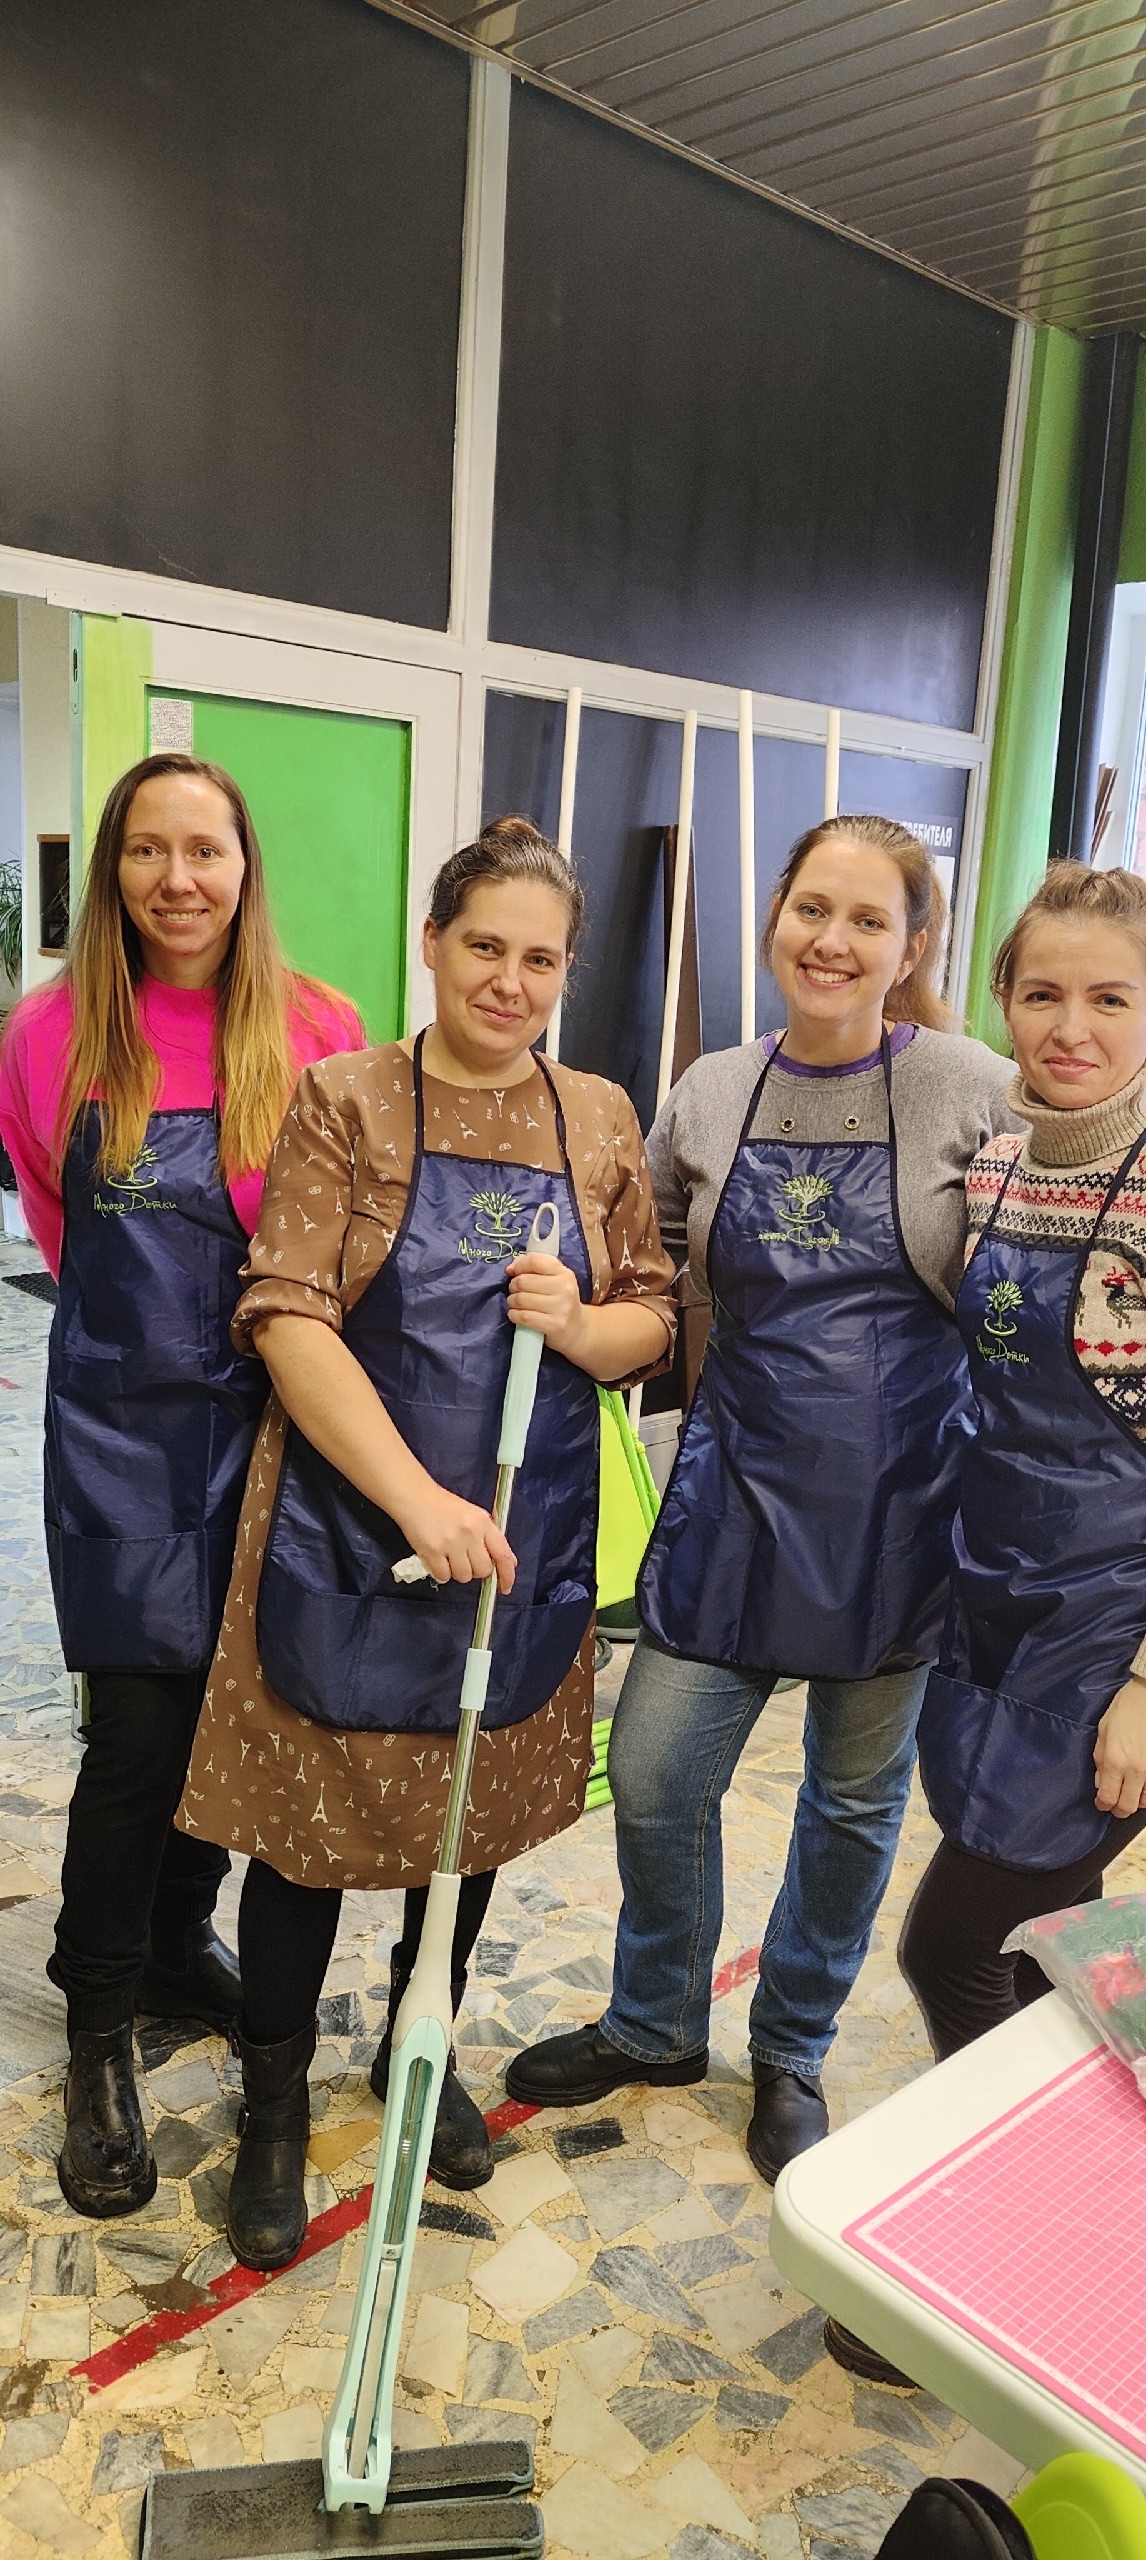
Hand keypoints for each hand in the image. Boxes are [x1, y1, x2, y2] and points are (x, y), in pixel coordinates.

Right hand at [394, 1483, 515, 1591]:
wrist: (415, 1497)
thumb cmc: (445, 1506)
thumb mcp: (474, 1515)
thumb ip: (491, 1538)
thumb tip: (510, 1562)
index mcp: (483, 1523)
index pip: (503, 1555)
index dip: (507, 1575)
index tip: (505, 1587)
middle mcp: (470, 1533)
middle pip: (483, 1570)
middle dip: (476, 1570)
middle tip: (466, 1560)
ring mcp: (451, 1543)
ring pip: (464, 1576)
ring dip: (457, 1572)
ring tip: (449, 1557)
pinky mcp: (432, 1551)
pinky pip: (443, 1576)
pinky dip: (441, 1573)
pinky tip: (437, 1559)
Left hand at [506, 1252, 588, 1362]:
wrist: (577, 1329)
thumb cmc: (560, 1301)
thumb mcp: (555, 1280)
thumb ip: (534, 1268)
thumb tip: (510, 1269)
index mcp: (564, 1274)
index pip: (536, 1261)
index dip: (520, 1265)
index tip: (513, 1272)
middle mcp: (565, 1288)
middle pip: (524, 1281)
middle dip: (513, 1286)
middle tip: (515, 1292)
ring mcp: (561, 1308)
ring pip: (521, 1299)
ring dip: (512, 1302)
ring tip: (516, 1304)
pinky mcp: (554, 1325)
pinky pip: (524, 1316)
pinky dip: (514, 1315)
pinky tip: (516, 1315)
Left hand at [1094, 1675, 1145, 1816]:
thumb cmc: (1125, 1708)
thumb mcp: (1103, 1731)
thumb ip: (1100, 1759)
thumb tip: (1101, 1781)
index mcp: (1115, 1761)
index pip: (1108, 1797)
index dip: (1103, 1805)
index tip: (1101, 1803)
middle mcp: (1136, 1770)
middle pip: (1128, 1806)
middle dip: (1119, 1809)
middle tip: (1114, 1803)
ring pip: (1145, 1802)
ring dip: (1135, 1800)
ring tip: (1130, 1792)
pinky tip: (1142, 1785)